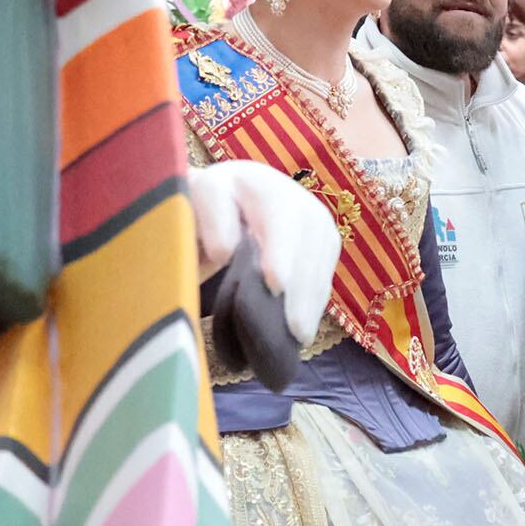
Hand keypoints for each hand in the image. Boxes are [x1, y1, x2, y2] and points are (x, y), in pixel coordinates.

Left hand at [187, 160, 337, 343]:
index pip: (279, 219)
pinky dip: (314, 304)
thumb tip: (226, 252)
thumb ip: (210, 221)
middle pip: (308, 247)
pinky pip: (325, 275)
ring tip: (299, 338)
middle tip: (292, 330)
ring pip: (320, 265)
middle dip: (300, 290)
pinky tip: (302, 330)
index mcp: (265, 187)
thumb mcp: (198, 203)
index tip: (275, 285)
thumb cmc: (208, 205)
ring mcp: (319, 223)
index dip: (280, 252)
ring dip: (311, 304)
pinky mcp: (325, 243)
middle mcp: (301, 201)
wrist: (233, 195)